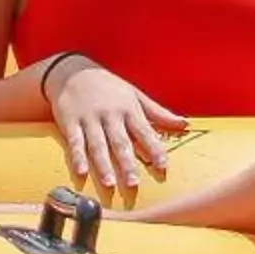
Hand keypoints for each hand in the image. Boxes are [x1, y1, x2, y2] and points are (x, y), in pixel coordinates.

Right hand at [42, 55, 185, 193]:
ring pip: (97, 144)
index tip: (163, 166)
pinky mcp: (70, 121)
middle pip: (120, 142)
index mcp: (128, 108)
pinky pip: (74, 142)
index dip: (154, 149)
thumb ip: (158, 112)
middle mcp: (110, 114)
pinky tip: (81, 172)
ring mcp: (89, 118)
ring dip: (103, 165)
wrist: (72, 69)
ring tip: (109, 183)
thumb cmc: (108, 85)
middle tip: (133, 184)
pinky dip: (77, 157)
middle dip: (127, 163)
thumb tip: (184, 123)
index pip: (144, 132)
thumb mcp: (134, 94)